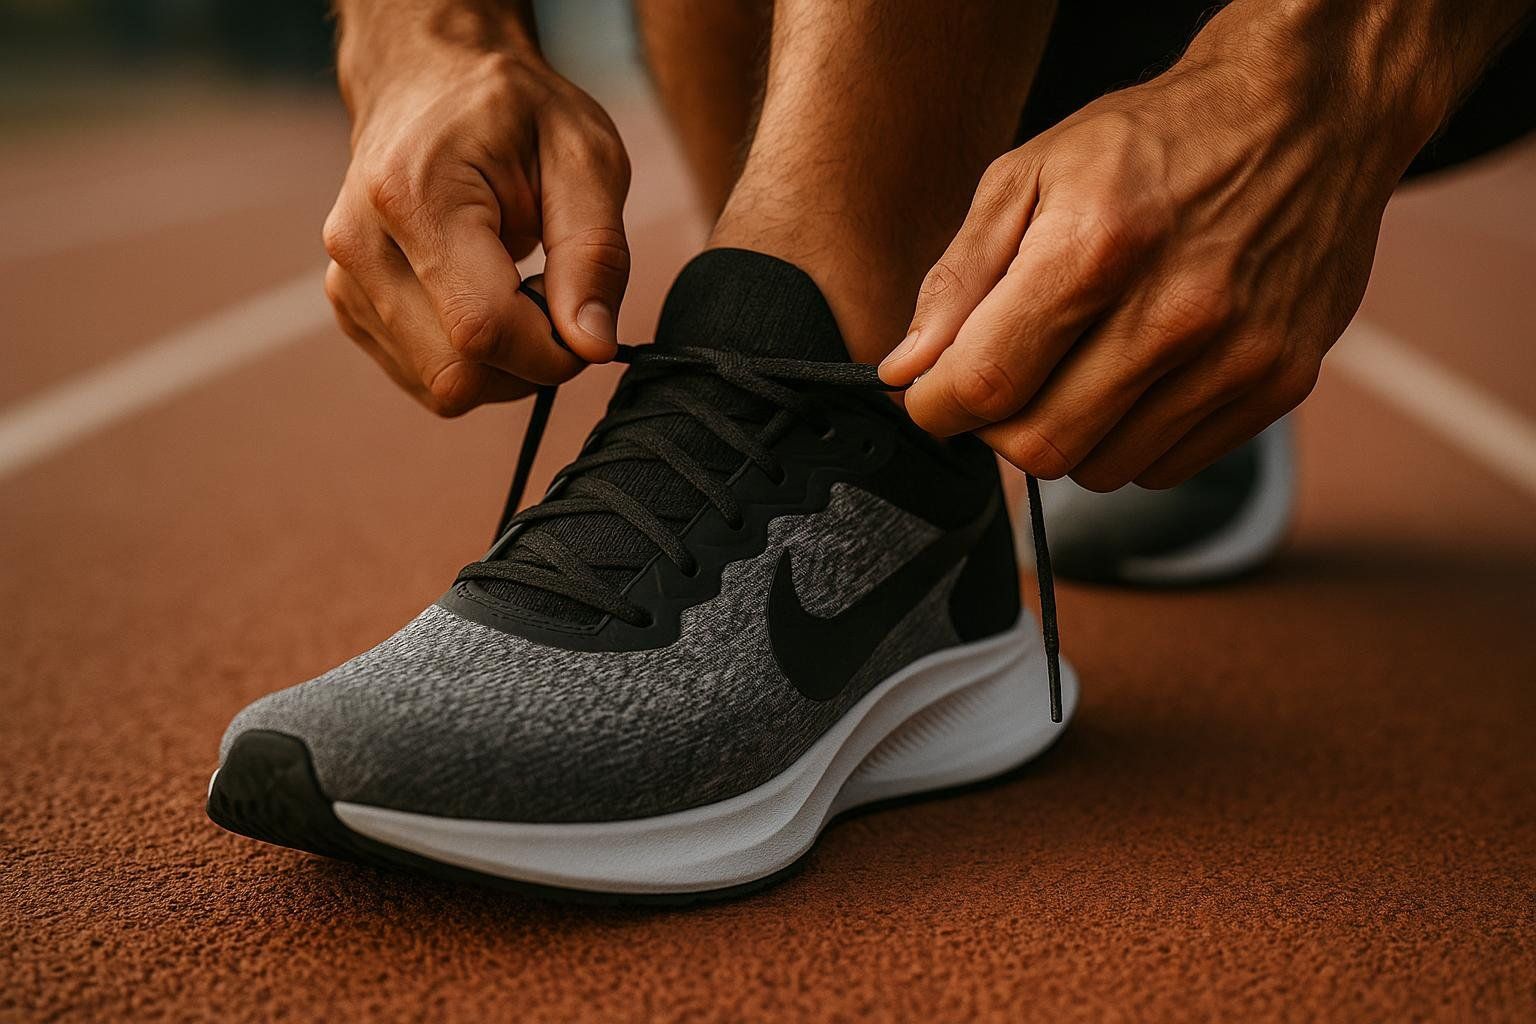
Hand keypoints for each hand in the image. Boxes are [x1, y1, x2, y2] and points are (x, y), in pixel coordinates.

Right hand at [322, 5, 630, 414]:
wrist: (428, 78)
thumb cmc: (513, 110)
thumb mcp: (584, 158)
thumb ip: (596, 254)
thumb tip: (592, 347)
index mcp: (414, 196)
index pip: (483, 329)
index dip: (550, 352)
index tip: (586, 324)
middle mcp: (361, 243)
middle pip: (458, 372)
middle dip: (527, 361)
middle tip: (555, 296)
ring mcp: (345, 279)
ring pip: (442, 385)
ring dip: (501, 362)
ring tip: (518, 286)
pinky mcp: (350, 306)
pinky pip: (426, 376)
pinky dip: (472, 358)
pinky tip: (484, 297)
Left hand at [881, 2, 1445, 488]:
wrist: (1304, 114)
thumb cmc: (1152, 142)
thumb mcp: (1030, 174)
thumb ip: (958, 279)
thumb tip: (906, 372)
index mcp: (1096, 246)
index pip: (986, 382)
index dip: (935, 404)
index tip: (930, 394)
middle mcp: (1174, 310)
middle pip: (1040, 445)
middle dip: (995, 428)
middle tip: (1001, 381)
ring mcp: (1237, 354)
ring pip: (1101, 470)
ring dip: (1065, 436)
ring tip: (1074, 370)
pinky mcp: (1279, 382)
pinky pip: (1166, 468)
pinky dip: (1129, 441)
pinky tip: (1133, 379)